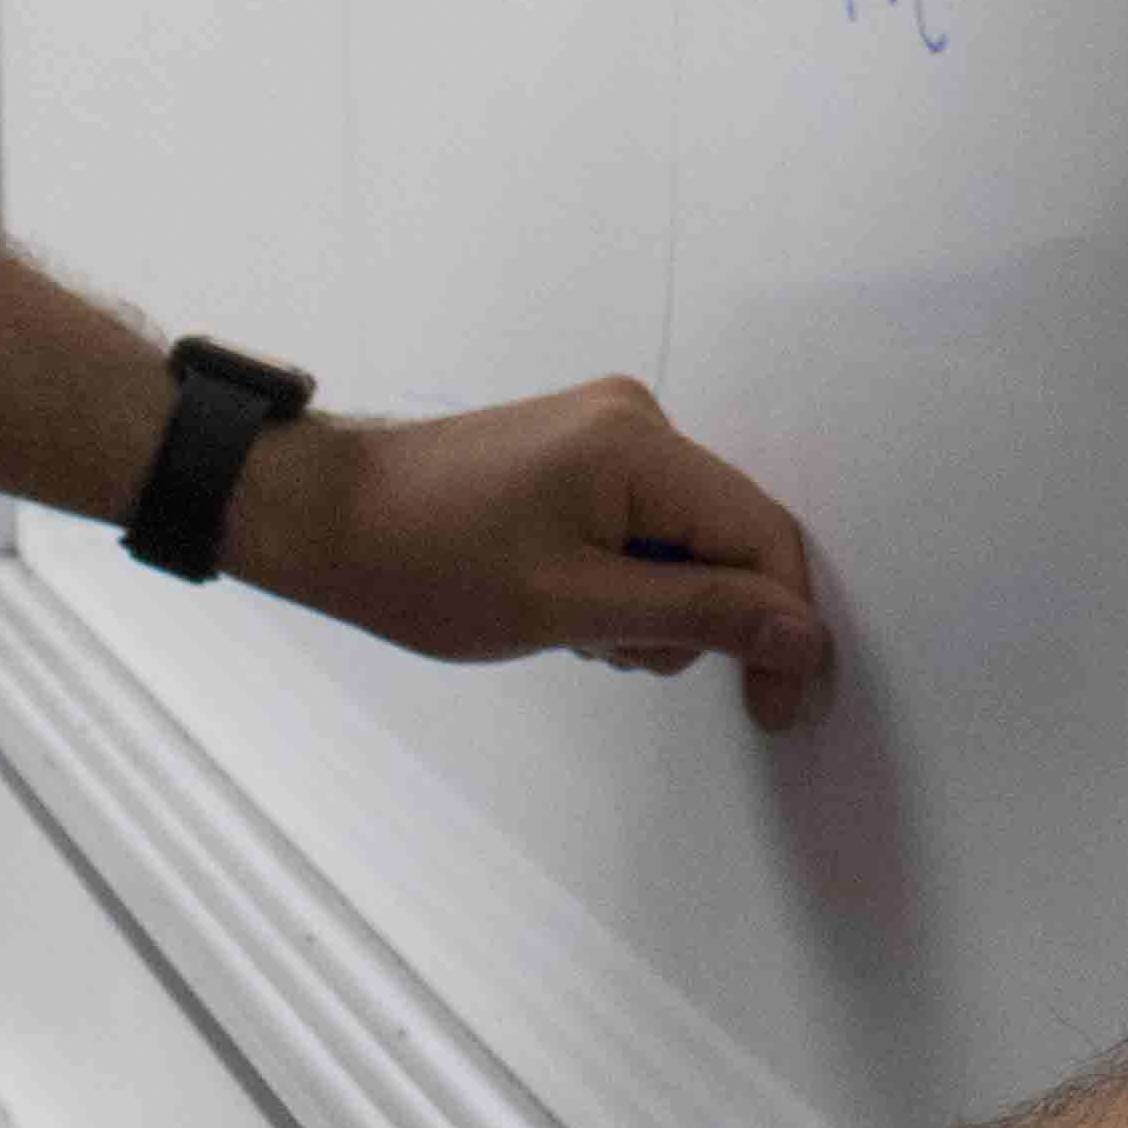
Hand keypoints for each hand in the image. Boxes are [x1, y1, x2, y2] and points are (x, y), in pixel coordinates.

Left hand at [217, 374, 834, 732]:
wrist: (324, 517)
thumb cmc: (429, 563)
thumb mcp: (572, 607)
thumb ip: (698, 615)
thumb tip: (804, 636)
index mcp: (640, 443)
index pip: (764, 535)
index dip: (784, 627)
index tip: (775, 709)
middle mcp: (637, 418)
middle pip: (730, 536)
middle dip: (696, 615)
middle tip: (612, 653)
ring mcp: (607, 430)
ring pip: (687, 540)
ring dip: (653, 604)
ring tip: (572, 629)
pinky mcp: (580, 451)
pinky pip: (646, 524)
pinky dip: (624, 579)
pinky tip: (565, 602)